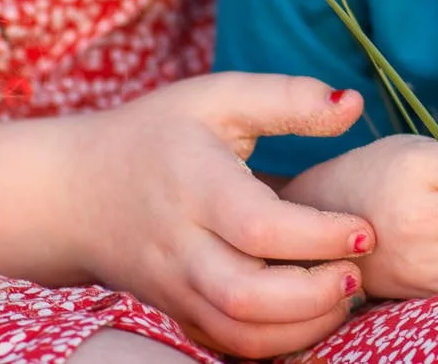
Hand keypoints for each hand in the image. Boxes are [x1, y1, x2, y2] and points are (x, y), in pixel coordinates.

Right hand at [65, 73, 375, 356]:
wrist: (73, 193)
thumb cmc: (156, 136)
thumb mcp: (217, 98)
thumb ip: (287, 98)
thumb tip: (354, 105)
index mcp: (195, 187)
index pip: (261, 228)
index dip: (321, 235)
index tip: (364, 229)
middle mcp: (180, 247)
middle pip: (248, 295)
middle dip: (315, 294)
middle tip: (358, 271)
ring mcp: (174, 288)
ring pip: (239, 332)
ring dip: (303, 326)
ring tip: (343, 295)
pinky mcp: (177, 312)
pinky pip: (227, 345)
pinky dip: (275, 341)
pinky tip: (310, 313)